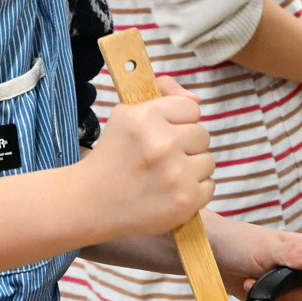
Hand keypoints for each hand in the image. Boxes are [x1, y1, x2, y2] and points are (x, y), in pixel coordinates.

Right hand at [74, 76, 214, 239]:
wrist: (92, 203)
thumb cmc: (112, 156)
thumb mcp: (126, 116)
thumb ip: (163, 96)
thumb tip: (196, 98)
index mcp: (146, 117)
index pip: (192, 108)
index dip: (178, 121)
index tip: (164, 132)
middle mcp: (163, 143)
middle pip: (203, 135)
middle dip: (186, 145)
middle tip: (162, 157)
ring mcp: (176, 174)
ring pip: (208, 161)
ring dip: (192, 168)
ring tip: (167, 176)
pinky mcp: (185, 200)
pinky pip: (209, 186)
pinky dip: (194, 190)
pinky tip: (171, 192)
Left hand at [200, 211, 301, 298]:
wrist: (209, 251)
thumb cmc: (237, 241)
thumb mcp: (266, 247)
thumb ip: (291, 254)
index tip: (282, 277)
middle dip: (284, 292)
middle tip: (263, 277)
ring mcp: (290, 281)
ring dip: (271, 295)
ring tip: (253, 279)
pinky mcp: (276, 294)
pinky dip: (262, 300)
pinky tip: (249, 286)